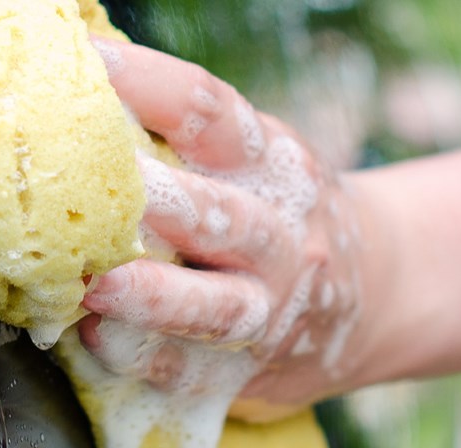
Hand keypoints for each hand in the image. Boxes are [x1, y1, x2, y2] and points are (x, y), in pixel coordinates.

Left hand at [80, 39, 367, 419]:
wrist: (378, 292)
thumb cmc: (281, 210)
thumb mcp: (257, 157)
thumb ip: (186, 133)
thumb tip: (82, 76)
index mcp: (270, 163)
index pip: (209, 113)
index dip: (149, 83)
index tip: (91, 64)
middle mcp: (278, 234)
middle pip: (220, 215)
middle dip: (160, 202)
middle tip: (104, 188)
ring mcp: (269, 308)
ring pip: (217, 305)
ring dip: (154, 295)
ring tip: (98, 285)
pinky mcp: (248, 369)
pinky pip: (196, 369)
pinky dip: (147, 357)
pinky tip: (100, 340)